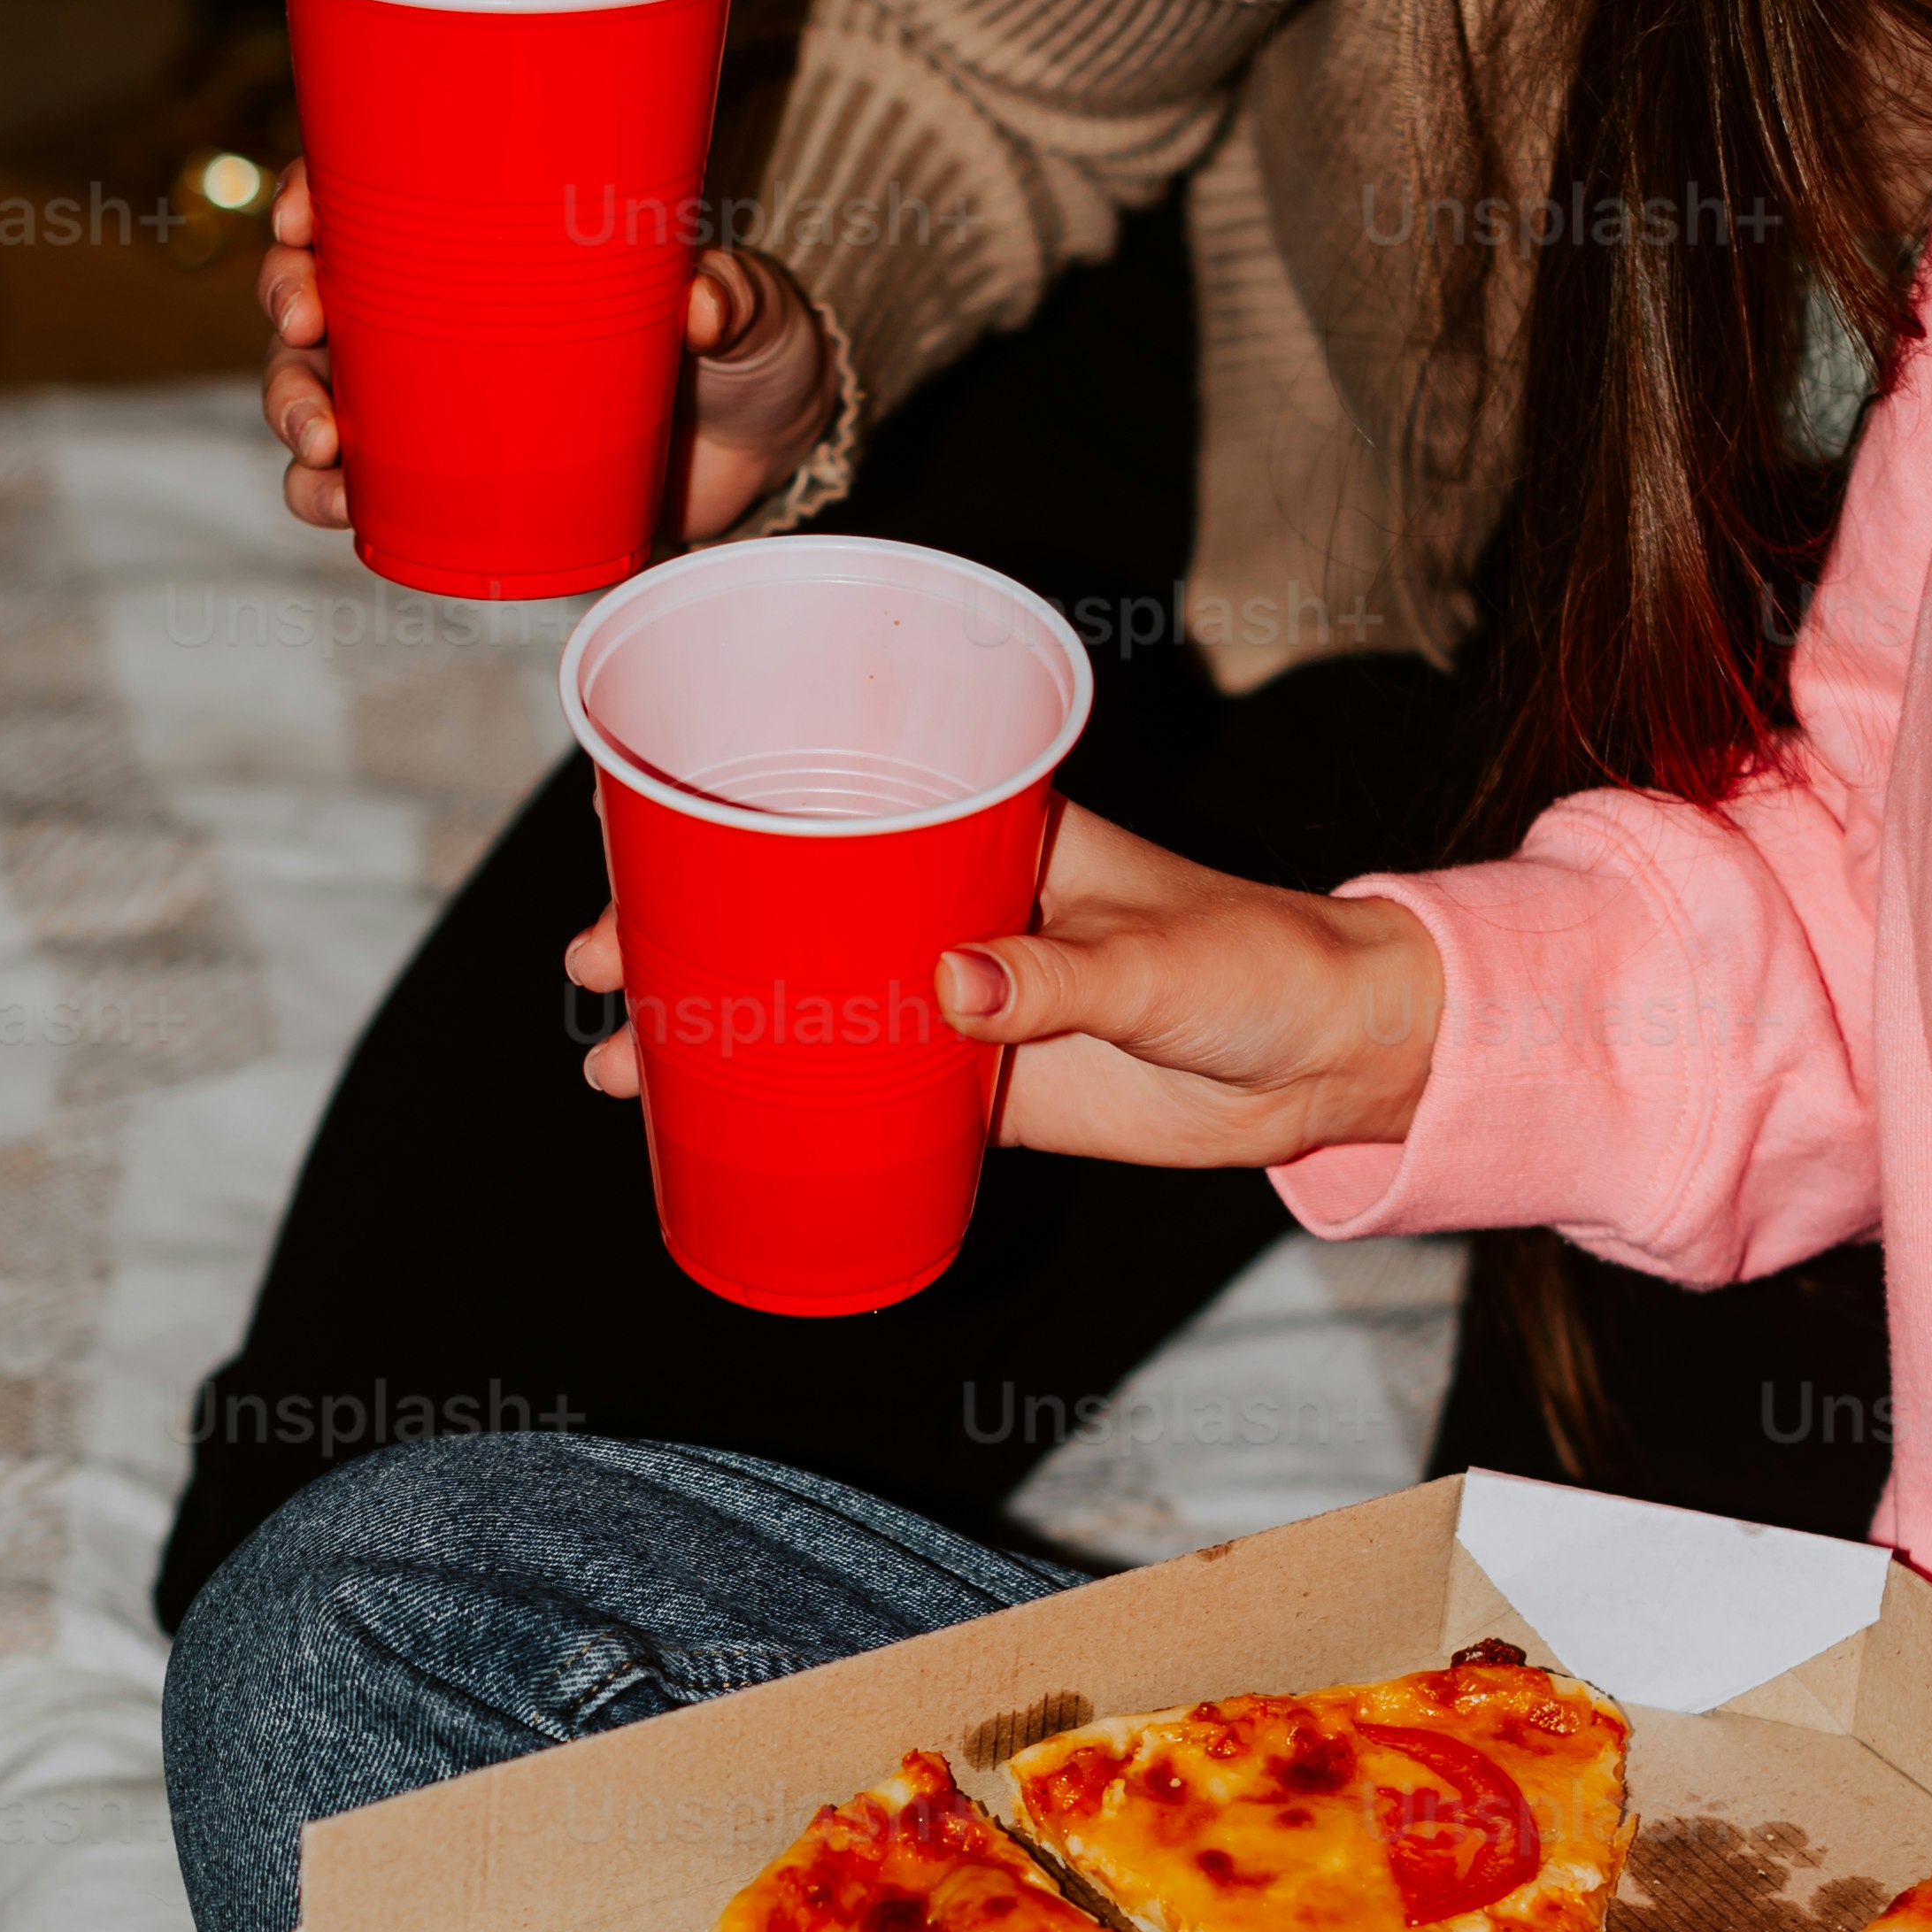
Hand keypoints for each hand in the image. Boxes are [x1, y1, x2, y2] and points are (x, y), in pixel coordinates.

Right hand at [257, 174, 837, 546]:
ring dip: (293, 408)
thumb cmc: (743, 344)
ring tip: (323, 444)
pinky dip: (330, 496)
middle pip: (317, 288)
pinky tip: (335, 505)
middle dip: (287, 303)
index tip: (304, 215)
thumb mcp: (746, 306)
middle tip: (307, 326)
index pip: (363, 193)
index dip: (309, 195)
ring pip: (320, 387)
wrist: (761, 448)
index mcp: (481, 236)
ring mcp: (437, 400)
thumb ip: (729, 295)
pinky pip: (362, 487)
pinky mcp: (453, 483)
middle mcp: (436, 311)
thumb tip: (698, 306)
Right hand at [564, 800, 1445, 1167]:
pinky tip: (715, 1132)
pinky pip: (863, 1094)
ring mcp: (961, 997)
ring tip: (623, 1065)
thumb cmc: (1265, 968)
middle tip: (595, 968)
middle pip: (791, 902)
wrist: (1336, 1062)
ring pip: (810, 1001)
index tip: (645, 850)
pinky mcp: (983, 1087)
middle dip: (684, 930)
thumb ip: (1059, 977)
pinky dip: (789, 1108)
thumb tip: (950, 990)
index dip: (732, 819)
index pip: (837, 799)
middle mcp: (954, 903)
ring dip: (717, 1029)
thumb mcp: (1161, 963)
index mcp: (989, 830)